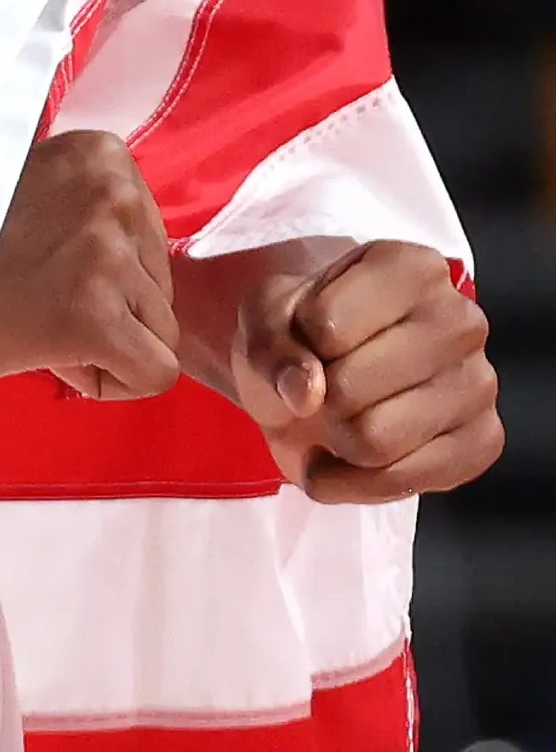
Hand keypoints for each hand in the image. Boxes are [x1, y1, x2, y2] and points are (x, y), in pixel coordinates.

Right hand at [0, 127, 180, 398]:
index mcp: (103, 153)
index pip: (151, 236)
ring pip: (161, 331)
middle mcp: (116, 191)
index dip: (105, 273)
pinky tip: (58, 358)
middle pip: (162, 283)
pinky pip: (155, 373)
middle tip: (37, 300)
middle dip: (111, 308)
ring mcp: (109, 252)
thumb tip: (144, 267)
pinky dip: (114, 381)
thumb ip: (92, 211)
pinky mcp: (98, 314)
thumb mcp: (37, 192)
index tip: (46, 269)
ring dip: (105, 342)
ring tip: (37, 322)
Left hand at [230, 240, 502, 501]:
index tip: (310, 336)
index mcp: (411, 267)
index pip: (326, 326)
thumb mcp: (265, 315)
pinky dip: (350, 483)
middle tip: (325, 386)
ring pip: (375, 442)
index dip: (298, 342)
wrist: (329, 368)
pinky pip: (401, 484)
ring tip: (338, 418)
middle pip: (350, 390)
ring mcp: (479, 382)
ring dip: (334, 442)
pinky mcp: (485, 441)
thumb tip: (307, 394)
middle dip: (318, 399)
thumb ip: (271, 344)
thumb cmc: (303, 329)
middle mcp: (460, 318)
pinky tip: (346, 459)